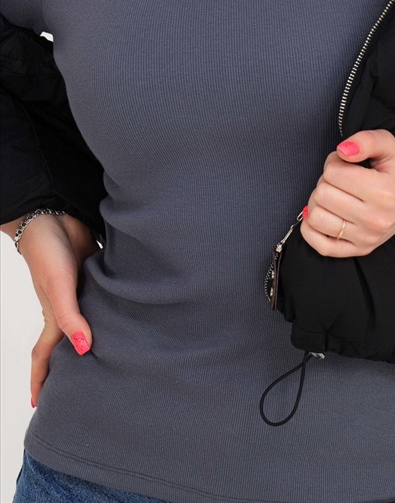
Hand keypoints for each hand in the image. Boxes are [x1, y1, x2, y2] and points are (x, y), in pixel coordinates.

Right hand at [10, 213, 98, 405]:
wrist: (55, 217)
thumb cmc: (48, 254)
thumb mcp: (57, 289)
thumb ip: (70, 318)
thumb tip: (85, 349)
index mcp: (53, 317)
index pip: (44, 356)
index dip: (40, 380)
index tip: (39, 405)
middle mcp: (67, 308)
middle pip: (69, 343)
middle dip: (71, 366)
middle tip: (81, 389)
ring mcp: (81, 293)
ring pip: (88, 322)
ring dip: (95, 338)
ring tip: (111, 357)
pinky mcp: (95, 276)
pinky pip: (102, 300)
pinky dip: (110, 312)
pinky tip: (127, 315)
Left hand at [300, 129, 394, 257]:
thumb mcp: (387, 143)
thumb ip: (366, 140)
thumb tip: (343, 150)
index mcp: (385, 192)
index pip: (333, 173)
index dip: (334, 162)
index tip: (347, 164)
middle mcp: (377, 220)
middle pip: (322, 194)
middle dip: (326, 181)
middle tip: (343, 179)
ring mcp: (367, 238)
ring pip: (316, 218)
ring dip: (319, 202)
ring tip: (336, 195)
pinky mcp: (359, 250)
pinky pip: (320, 246)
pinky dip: (311, 229)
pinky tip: (324, 214)